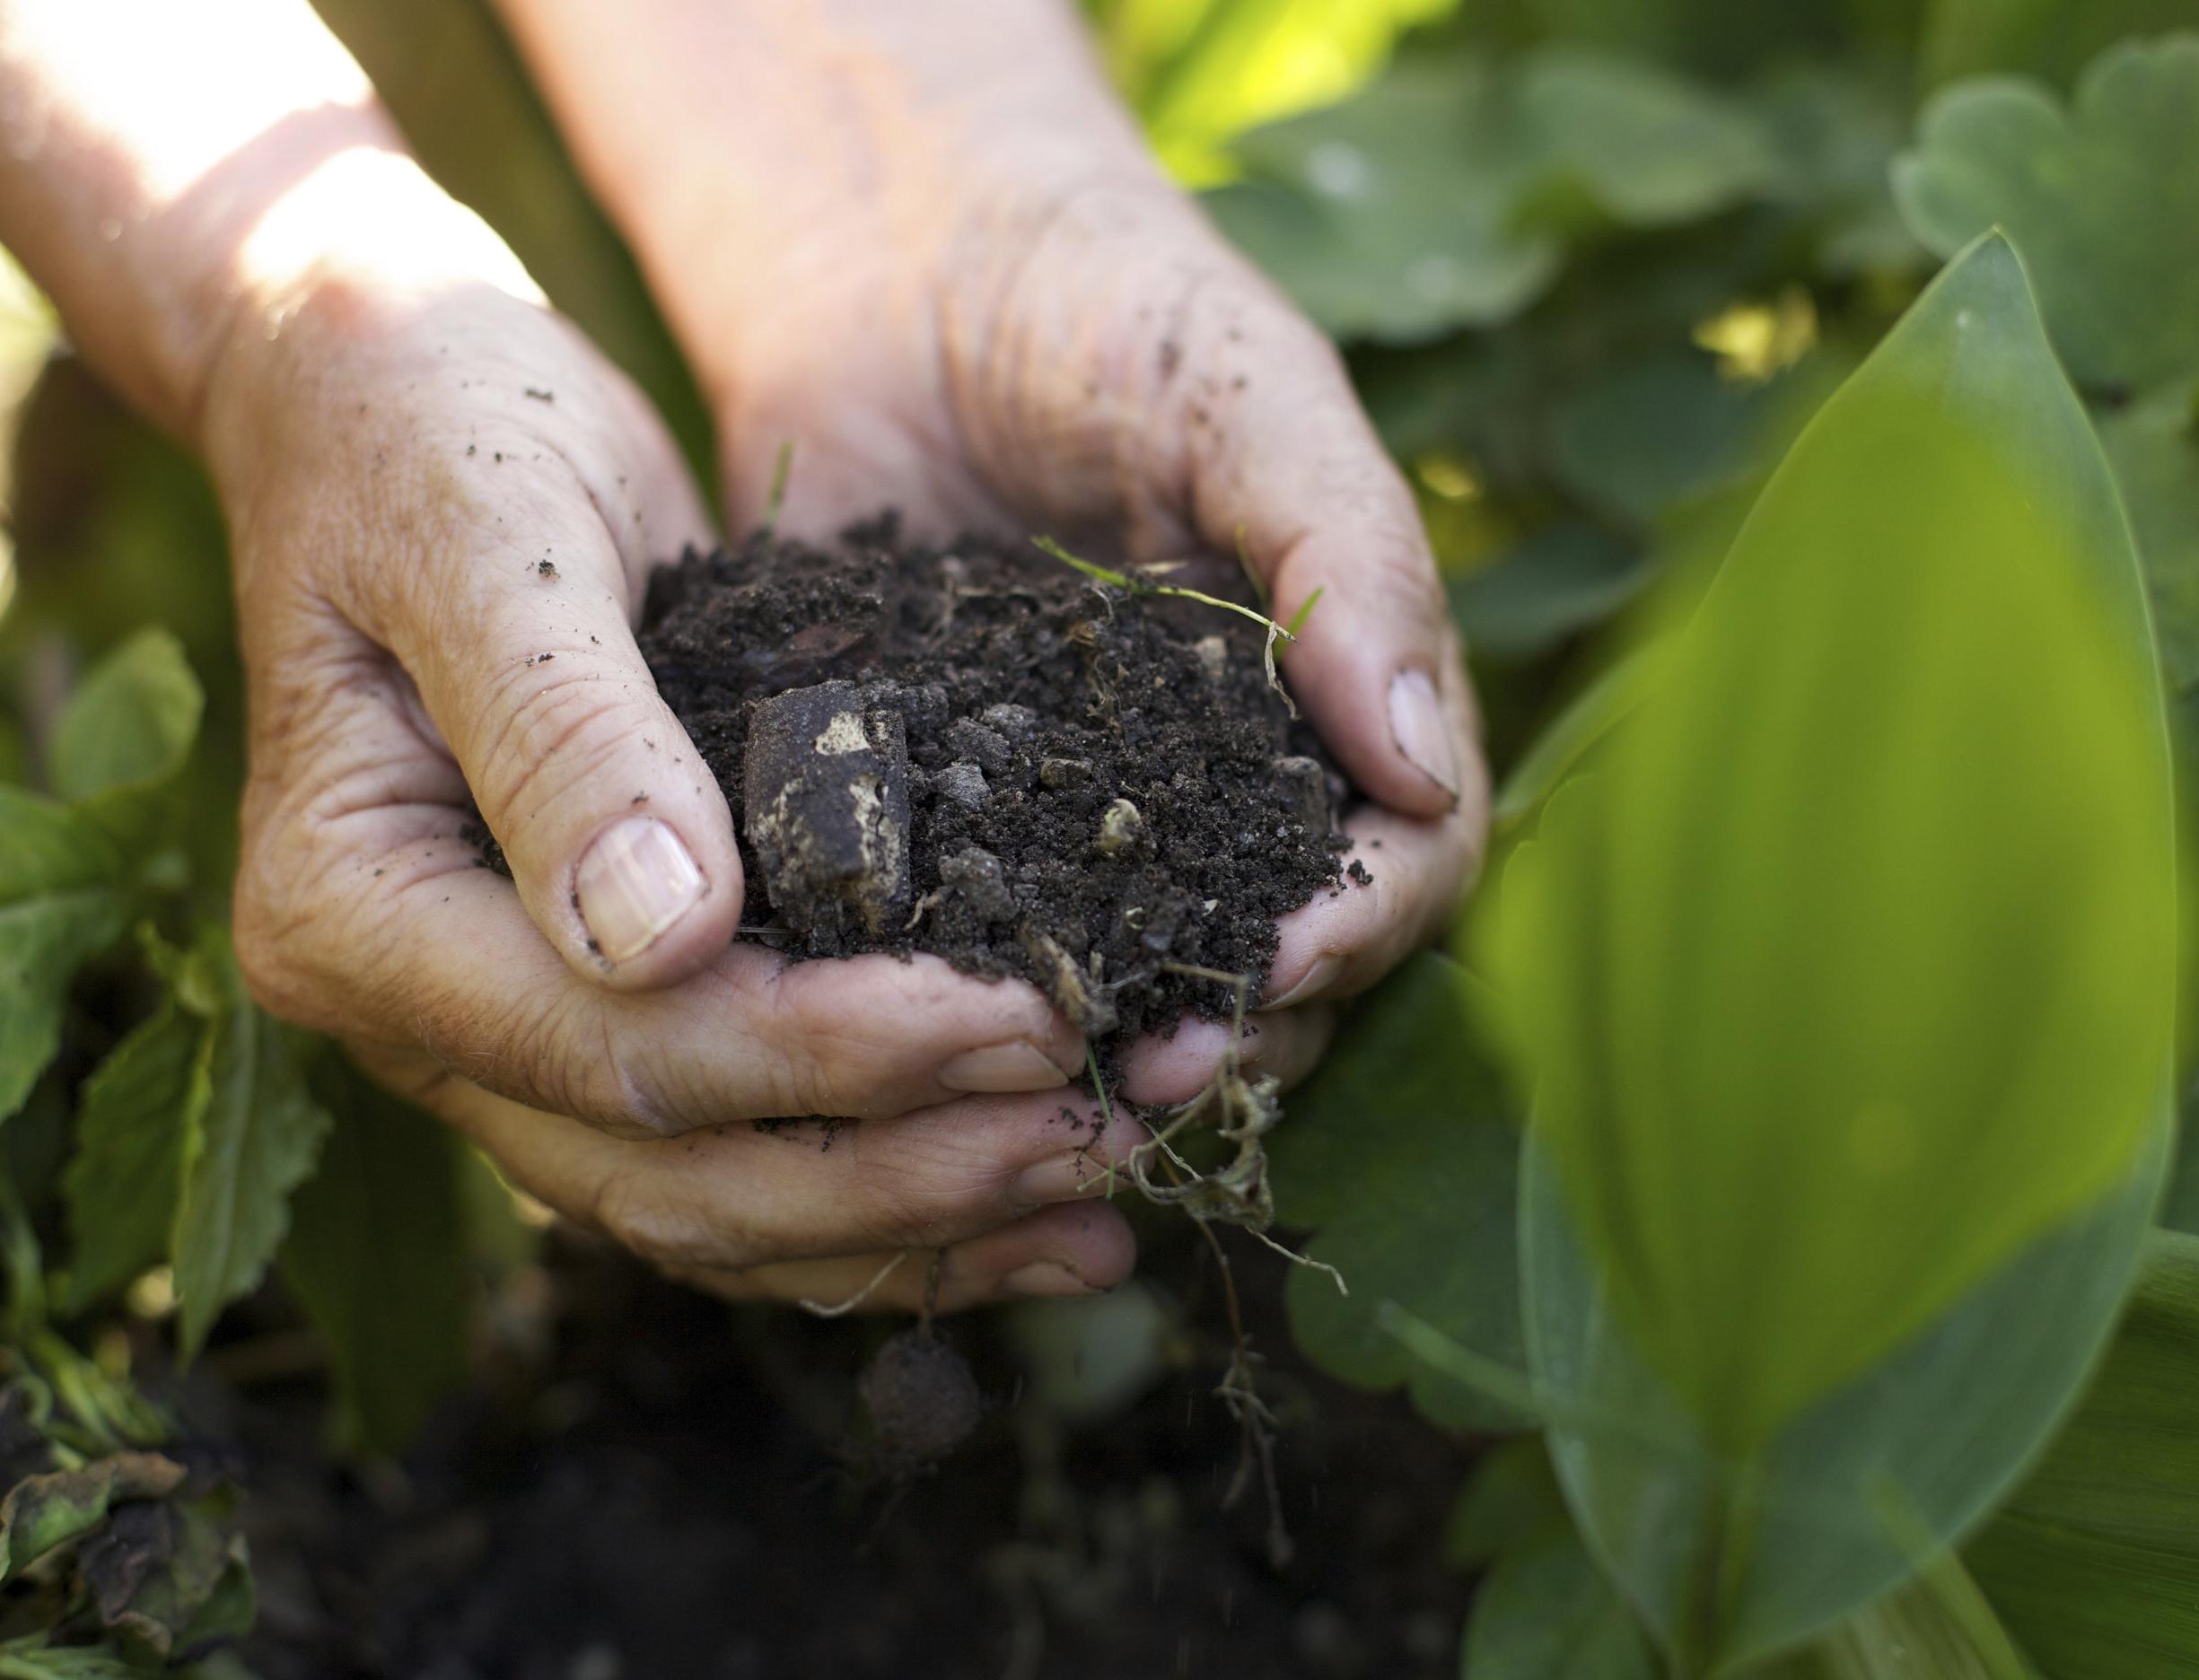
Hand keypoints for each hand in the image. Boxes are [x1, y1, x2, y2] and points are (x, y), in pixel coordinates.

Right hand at [199, 157, 1143, 1311]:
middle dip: (898, 1170)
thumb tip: (668, 936)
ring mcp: (501, 1032)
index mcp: (354, 913)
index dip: (828, 1053)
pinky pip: (737, 1148)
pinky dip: (881, 1189)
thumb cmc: (434, 431)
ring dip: (911, 1220)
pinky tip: (1028, 1197)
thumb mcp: (495, 538)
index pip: (613, 1046)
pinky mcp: (599, 1008)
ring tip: (1099, 1199)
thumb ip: (565, 732)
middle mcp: (416, 1015)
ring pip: (709, 1204)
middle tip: (1096, 1134)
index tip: (1023, 1020)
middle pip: (669, 1172)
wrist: (392, 401)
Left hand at [496, 0, 1490, 1105]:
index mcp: (1334, 700)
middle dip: (1233, 1026)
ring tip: (1042, 1089)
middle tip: (1145, 1073)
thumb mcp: (1248, 398)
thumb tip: (1421, 770)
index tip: (1275, 964)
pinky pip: (972, 929)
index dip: (1362, 929)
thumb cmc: (1109, 300)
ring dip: (1105, 1046)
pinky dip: (960, 992)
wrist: (895, 265)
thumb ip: (1346, 560)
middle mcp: (1224, 781)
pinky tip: (914, 1029)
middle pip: (1281, 956)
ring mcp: (1084, 811)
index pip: (1408, 858)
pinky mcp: (945, 814)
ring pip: (1134, 976)